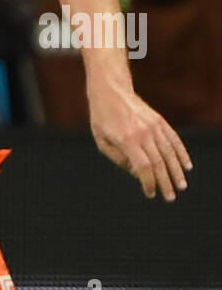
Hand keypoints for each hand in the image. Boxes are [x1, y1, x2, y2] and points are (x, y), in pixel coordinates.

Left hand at [88, 81, 191, 200]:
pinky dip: (182, 153)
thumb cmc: (103, 120)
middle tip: (170, 197)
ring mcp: (153, 126)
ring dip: (177, 171)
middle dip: (165, 182)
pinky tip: (187, 166)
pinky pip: (174, 139)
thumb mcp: (102, 141)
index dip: (148, 183)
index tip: (150, 194)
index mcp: (127, 140)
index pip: (143, 167)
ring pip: (169, 153)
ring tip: (181, 186)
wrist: (111, 92)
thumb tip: (137, 173)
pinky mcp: (160, 121)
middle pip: (159, 163)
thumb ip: (119, 159)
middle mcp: (143, 133)